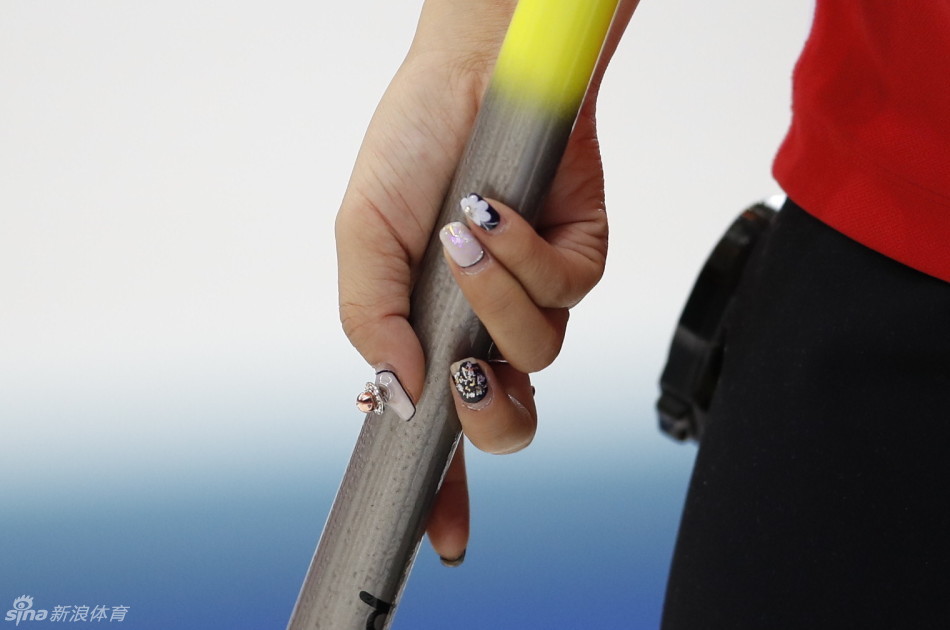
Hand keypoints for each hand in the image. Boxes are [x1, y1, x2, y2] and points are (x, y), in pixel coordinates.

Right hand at [336, 0, 635, 564]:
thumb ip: (371, 322)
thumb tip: (401, 394)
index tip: (438, 540)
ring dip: (495, 302)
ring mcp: (536, 297)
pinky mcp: (581, 259)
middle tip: (463, 372)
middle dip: (489, 414)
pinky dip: (526, 258)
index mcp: (428, 333)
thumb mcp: (361, 238)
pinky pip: (569, 292)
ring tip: (463, 238)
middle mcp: (485, 326)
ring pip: (539, 354)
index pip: (437, 430)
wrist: (469, 75)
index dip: (439, 489)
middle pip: (509, 421)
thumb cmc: (409, 151)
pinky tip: (494, 212)